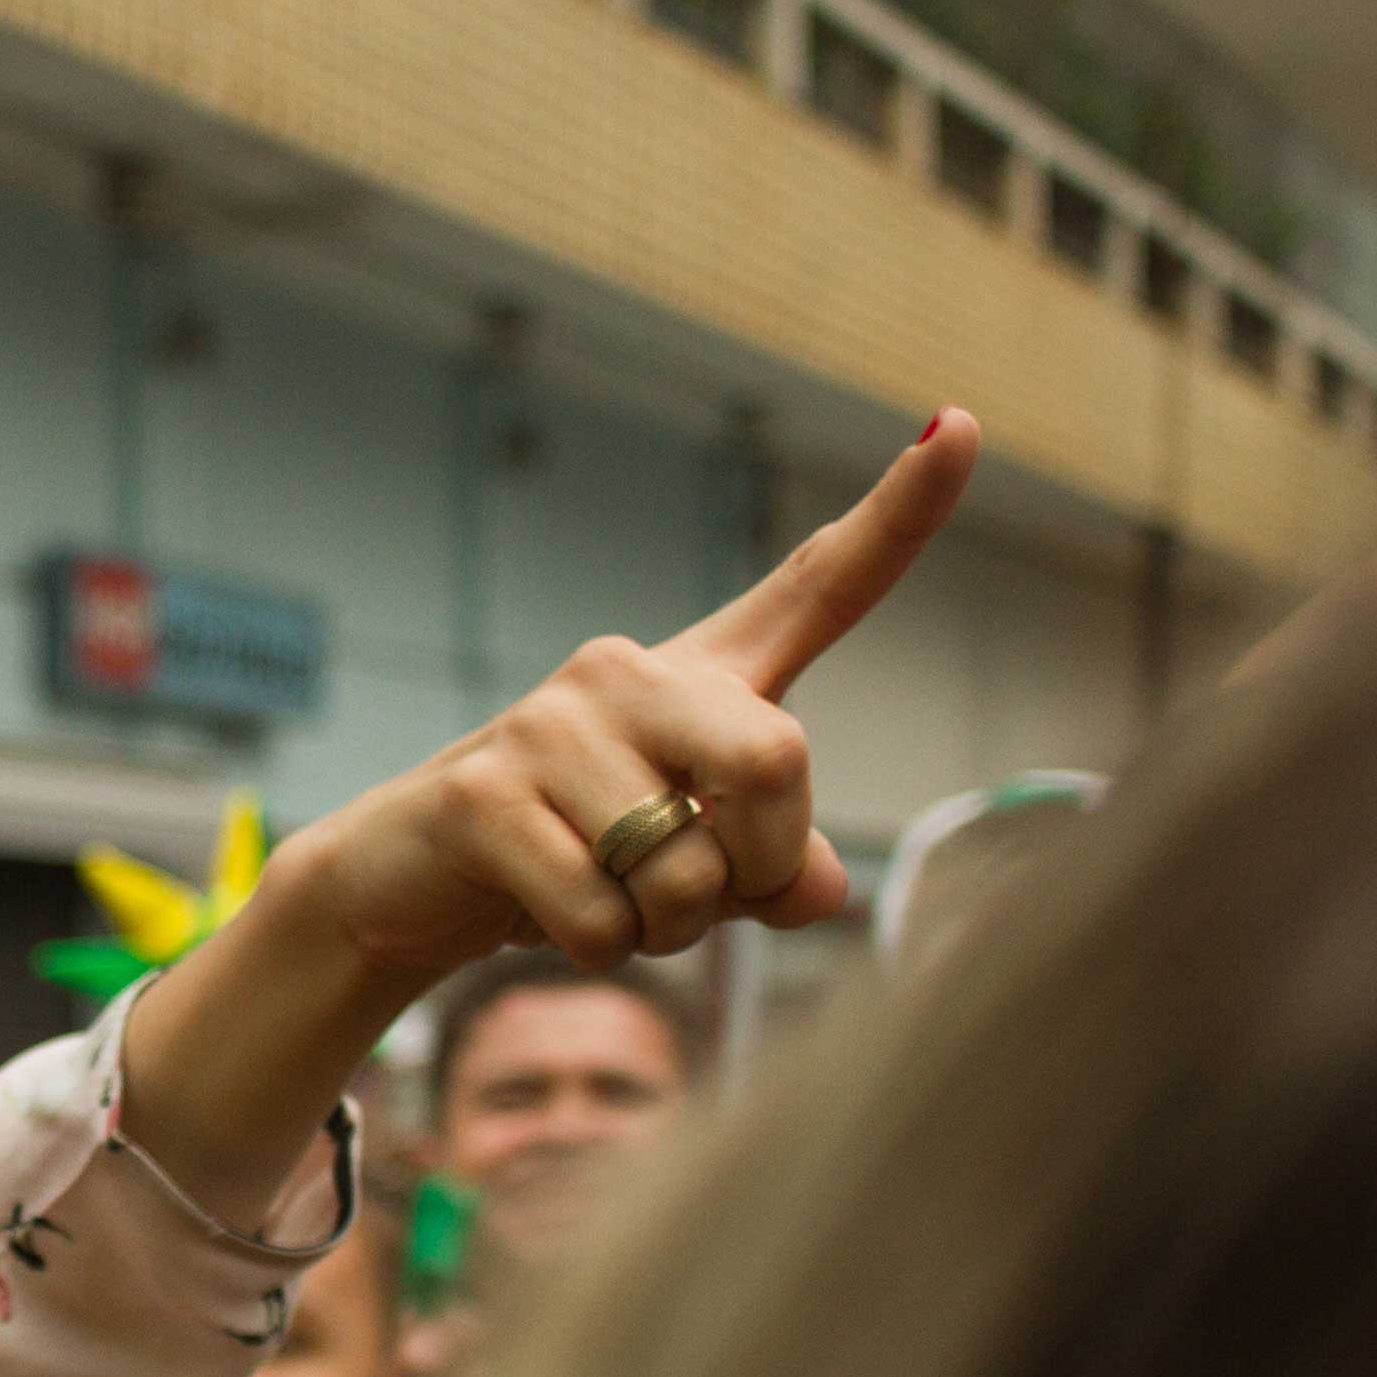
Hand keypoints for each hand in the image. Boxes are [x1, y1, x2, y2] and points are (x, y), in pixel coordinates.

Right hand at [280, 411, 978, 975]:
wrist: (413, 877)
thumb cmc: (581, 858)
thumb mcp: (699, 865)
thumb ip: (776, 869)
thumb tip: (816, 888)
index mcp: (703, 678)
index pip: (819, 587)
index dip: (899, 516)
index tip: (963, 428)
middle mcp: (632, 674)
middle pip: (774, 759)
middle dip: (762, 866)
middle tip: (708, 901)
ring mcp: (551, 724)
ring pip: (684, 868)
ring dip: (667, 929)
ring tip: (608, 905)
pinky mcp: (487, 793)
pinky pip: (602, 914)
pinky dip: (601, 948)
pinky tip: (552, 919)